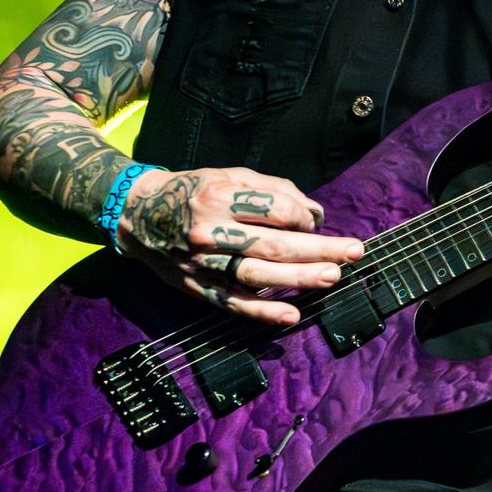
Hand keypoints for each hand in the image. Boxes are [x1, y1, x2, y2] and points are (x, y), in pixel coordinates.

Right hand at [116, 166, 364, 324]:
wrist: (138, 214)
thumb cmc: (195, 191)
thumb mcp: (231, 175)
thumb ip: (274, 189)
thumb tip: (314, 213)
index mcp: (221, 197)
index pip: (277, 210)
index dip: (305, 216)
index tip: (317, 221)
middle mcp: (211, 231)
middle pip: (274, 245)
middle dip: (318, 250)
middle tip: (353, 253)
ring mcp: (203, 263)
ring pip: (257, 276)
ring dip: (299, 280)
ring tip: (332, 277)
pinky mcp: (197, 287)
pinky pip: (233, 304)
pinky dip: (263, 313)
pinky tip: (291, 316)